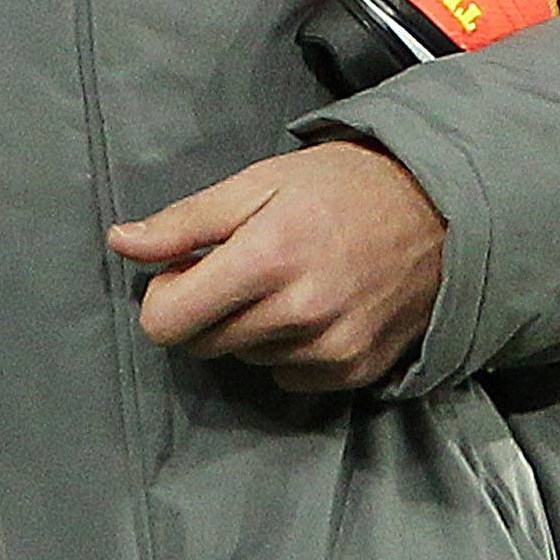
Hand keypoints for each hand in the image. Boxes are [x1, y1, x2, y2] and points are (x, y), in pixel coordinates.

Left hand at [107, 142, 445, 392]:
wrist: (438, 211)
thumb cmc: (340, 186)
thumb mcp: (257, 183)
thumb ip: (185, 221)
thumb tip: (121, 243)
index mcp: (266, 258)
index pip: (168, 321)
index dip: (164, 295)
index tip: (185, 271)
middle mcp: (298, 313)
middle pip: (203, 343)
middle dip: (207, 308)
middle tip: (241, 267)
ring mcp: (330, 349)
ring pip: (246, 358)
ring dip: (251, 326)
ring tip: (288, 280)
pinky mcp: (356, 371)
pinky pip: (288, 376)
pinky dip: (289, 348)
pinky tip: (315, 306)